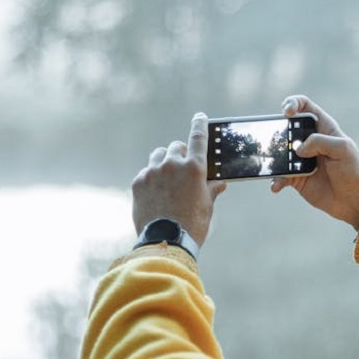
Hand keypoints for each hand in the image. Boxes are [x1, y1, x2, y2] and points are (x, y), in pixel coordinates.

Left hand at [131, 113, 226, 244]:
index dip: (200, 124)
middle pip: (175, 147)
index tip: (200, 117)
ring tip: (167, 179)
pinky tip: (156, 194)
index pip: (198, 137)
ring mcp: (153, 172)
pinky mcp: (138, 182)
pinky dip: (151, 178)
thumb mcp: (207, 206)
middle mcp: (172, 165)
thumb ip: (211, 189)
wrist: (166, 242)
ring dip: (164, 162)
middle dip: (180, 154)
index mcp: (195, 168)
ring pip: (158, 156)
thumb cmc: (193, 225)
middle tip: (182, 169)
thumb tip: (219, 183)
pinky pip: (146, 172)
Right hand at [270, 95, 358, 229]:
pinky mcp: (297, 178)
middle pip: (287, 128)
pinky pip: (280, 176)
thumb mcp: (343, 149)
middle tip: (279, 143)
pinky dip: (276, 180)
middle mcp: (310, 142)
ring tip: (275, 166)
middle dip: (278, 132)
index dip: (293, 104)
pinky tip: (277, 185)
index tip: (287, 112)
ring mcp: (302, 160)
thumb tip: (298, 148)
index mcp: (323, 128)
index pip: (304, 106)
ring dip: (273, 157)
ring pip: (280, 152)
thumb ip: (320, 141)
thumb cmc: (354, 171)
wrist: (356, 201)